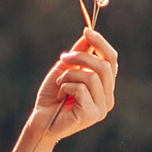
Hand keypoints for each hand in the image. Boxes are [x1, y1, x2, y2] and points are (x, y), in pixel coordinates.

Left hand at [31, 27, 117, 141]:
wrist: (40, 120)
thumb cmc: (52, 96)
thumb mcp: (65, 69)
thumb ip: (79, 54)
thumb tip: (88, 34)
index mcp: (105, 86)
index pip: (112, 60)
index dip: (101, 43)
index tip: (87, 31)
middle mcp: (108, 97)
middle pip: (104, 66)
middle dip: (81, 58)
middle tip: (63, 59)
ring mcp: (101, 108)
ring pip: (91, 77)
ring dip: (69, 75)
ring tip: (60, 83)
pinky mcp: (92, 115)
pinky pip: (81, 89)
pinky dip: (66, 86)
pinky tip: (60, 95)